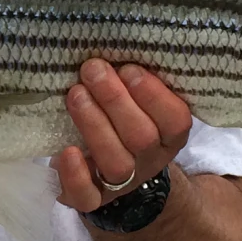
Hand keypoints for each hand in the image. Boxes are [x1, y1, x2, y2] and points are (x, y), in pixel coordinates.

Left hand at [53, 60, 192, 213]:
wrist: (107, 170)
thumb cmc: (121, 118)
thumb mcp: (137, 99)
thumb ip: (132, 80)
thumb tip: (115, 41)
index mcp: (169, 135)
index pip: (175, 120)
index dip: (153, 95)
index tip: (128, 68)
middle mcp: (150, 161)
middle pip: (141, 137)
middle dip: (115, 100)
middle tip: (93, 69)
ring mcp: (122, 183)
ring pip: (115, 163)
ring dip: (94, 125)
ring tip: (76, 94)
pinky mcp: (92, 198)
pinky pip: (88, 197)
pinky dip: (76, 176)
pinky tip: (66, 152)